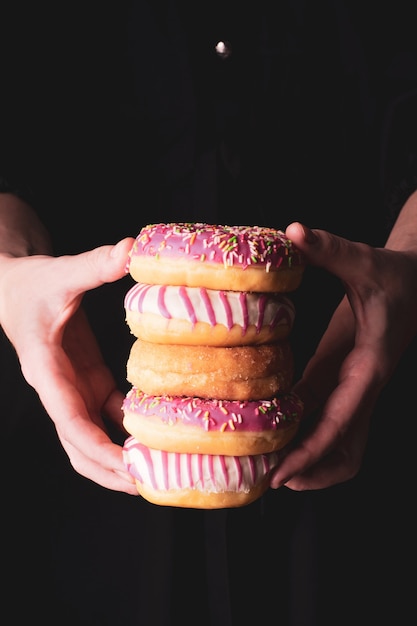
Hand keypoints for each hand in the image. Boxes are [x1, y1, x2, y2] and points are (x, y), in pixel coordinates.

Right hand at [0, 238, 137, 493]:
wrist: (18, 291)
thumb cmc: (33, 285)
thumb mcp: (61, 272)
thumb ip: (94, 264)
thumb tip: (131, 248)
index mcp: (47, 372)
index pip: (70, 421)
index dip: (97, 448)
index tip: (127, 466)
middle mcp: (60, 391)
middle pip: (80, 447)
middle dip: (111, 470)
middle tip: (151, 484)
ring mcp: (74, 391)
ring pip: (93, 439)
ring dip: (119, 459)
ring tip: (158, 471)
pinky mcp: (88, 383)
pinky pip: (108, 417)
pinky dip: (128, 431)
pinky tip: (158, 435)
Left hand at [270, 222, 416, 490]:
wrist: (415, 282)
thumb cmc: (393, 275)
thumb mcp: (363, 260)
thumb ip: (330, 249)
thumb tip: (293, 231)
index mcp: (368, 366)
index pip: (340, 421)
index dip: (311, 451)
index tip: (281, 473)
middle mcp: (363, 386)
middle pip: (345, 450)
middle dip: (313, 471)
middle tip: (269, 479)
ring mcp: (354, 387)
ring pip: (340, 442)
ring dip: (310, 459)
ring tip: (269, 467)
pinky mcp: (344, 379)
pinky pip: (326, 419)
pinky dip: (306, 434)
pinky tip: (275, 432)